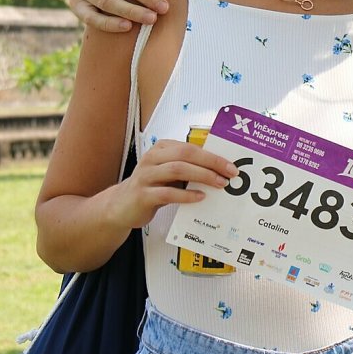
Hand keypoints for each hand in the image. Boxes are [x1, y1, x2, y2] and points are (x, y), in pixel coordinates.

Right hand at [106, 139, 239, 229]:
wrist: (121, 206)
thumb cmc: (152, 187)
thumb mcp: (168, 173)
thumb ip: (188, 168)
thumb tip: (220, 171)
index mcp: (161, 148)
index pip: (190, 147)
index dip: (213, 155)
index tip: (231, 165)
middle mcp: (152, 158)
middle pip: (185, 154)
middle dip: (211, 162)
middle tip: (229, 173)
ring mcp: (145, 176)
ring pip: (177, 169)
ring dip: (202, 176)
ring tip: (219, 184)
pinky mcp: (142, 195)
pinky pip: (166, 193)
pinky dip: (186, 195)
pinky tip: (199, 197)